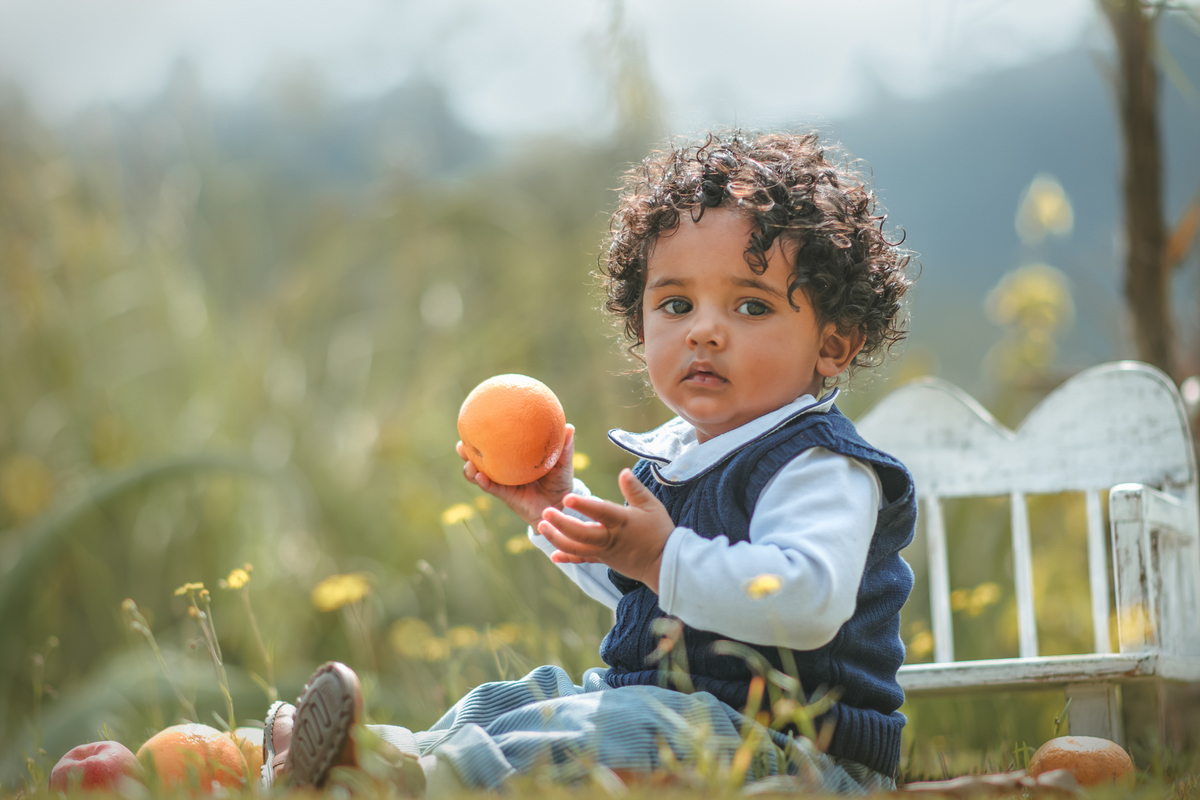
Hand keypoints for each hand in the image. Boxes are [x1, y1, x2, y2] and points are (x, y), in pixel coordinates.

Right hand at [456, 424, 575, 527]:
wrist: (561, 504)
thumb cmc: (560, 479)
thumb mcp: (563, 462)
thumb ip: (565, 446)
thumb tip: (569, 426)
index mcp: (514, 456)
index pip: (494, 442)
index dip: (481, 433)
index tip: (472, 422)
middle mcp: (504, 468)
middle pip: (478, 457)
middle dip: (466, 451)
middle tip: (461, 444)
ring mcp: (502, 482)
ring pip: (479, 475)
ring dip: (470, 470)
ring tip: (469, 464)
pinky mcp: (505, 496)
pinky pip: (491, 489)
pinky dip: (484, 483)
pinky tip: (481, 478)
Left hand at [536, 468, 674, 592]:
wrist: (664, 563)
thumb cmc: (659, 531)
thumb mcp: (651, 506)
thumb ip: (635, 489)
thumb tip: (623, 471)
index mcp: (622, 521)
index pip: (600, 512)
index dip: (583, 505)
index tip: (566, 496)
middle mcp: (610, 538)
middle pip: (581, 533)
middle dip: (561, 524)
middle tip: (546, 511)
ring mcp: (605, 552)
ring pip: (577, 548)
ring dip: (557, 539)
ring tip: (541, 527)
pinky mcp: (603, 560)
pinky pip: (583, 559)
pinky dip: (567, 558)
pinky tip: (553, 555)